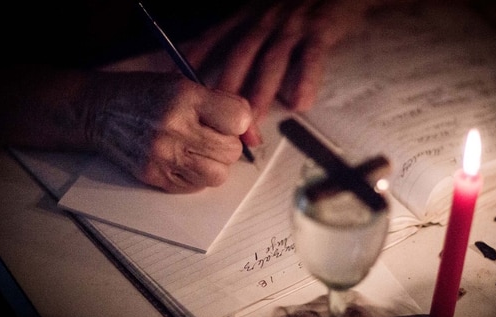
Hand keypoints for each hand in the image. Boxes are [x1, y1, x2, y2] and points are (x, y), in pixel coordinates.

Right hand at [86, 71, 251, 192]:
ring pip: (217, 175)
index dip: (239, 122)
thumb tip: (255, 138)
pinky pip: (195, 187)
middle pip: (230, 152)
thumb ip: (225, 106)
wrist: (99, 111)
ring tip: (197, 149)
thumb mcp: (186, 85)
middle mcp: (174, 127)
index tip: (229, 120)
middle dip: (227, 144)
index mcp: (186, 97)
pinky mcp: (153, 176)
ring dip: (214, 164)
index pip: (238, 119)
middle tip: (209, 135)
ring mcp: (162, 155)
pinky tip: (181, 159)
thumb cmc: (146, 95)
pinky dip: (195, 176)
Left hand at [183, 0, 381, 145]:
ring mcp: (292, 23)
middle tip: (220, 126)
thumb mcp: (263, 11)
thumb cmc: (301, 3)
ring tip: (253, 123)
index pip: (212, 39)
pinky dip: (304, 80)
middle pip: (239, 57)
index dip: (191, 64)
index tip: (175, 88)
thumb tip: (224, 74)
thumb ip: (242, 37)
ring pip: (270, 61)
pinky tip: (299, 103)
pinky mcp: (320, 28)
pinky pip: (310, 57)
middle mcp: (265, 19)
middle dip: (227, 93)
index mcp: (247, 17)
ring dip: (260, 94)